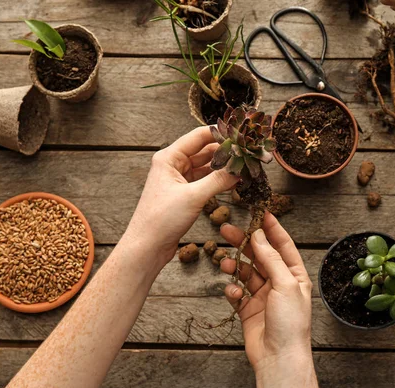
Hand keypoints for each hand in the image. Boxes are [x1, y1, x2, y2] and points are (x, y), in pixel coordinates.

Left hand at [125, 126, 238, 265]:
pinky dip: (218, 181)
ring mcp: (178, 180)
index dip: (220, 133)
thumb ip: (218, 180)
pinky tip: (233, 182)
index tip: (240, 134)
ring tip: (244, 167)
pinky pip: (204, 181)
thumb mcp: (193, 196)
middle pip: (204, 151)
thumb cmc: (161, 219)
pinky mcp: (183, 194)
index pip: (198, 136)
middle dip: (225, 152)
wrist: (147, 246)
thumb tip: (239, 169)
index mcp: (169, 158)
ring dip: (223, 168)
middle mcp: (173, 165)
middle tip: (247, 153)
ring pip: (206, 167)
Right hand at [220, 213, 319, 387]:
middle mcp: (279, 282)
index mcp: (294, 275)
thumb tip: (259, 236)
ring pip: (245, 272)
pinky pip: (236, 292)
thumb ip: (271, 258)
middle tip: (226, 229)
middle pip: (259, 255)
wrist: (278, 357)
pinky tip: (232, 292)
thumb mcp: (285, 284)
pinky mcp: (248, 309)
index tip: (259, 212)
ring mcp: (263, 295)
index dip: (271, 228)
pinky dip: (232, 290)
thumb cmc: (290, 323)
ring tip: (224, 262)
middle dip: (243, 242)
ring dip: (234, 265)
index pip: (282, 244)